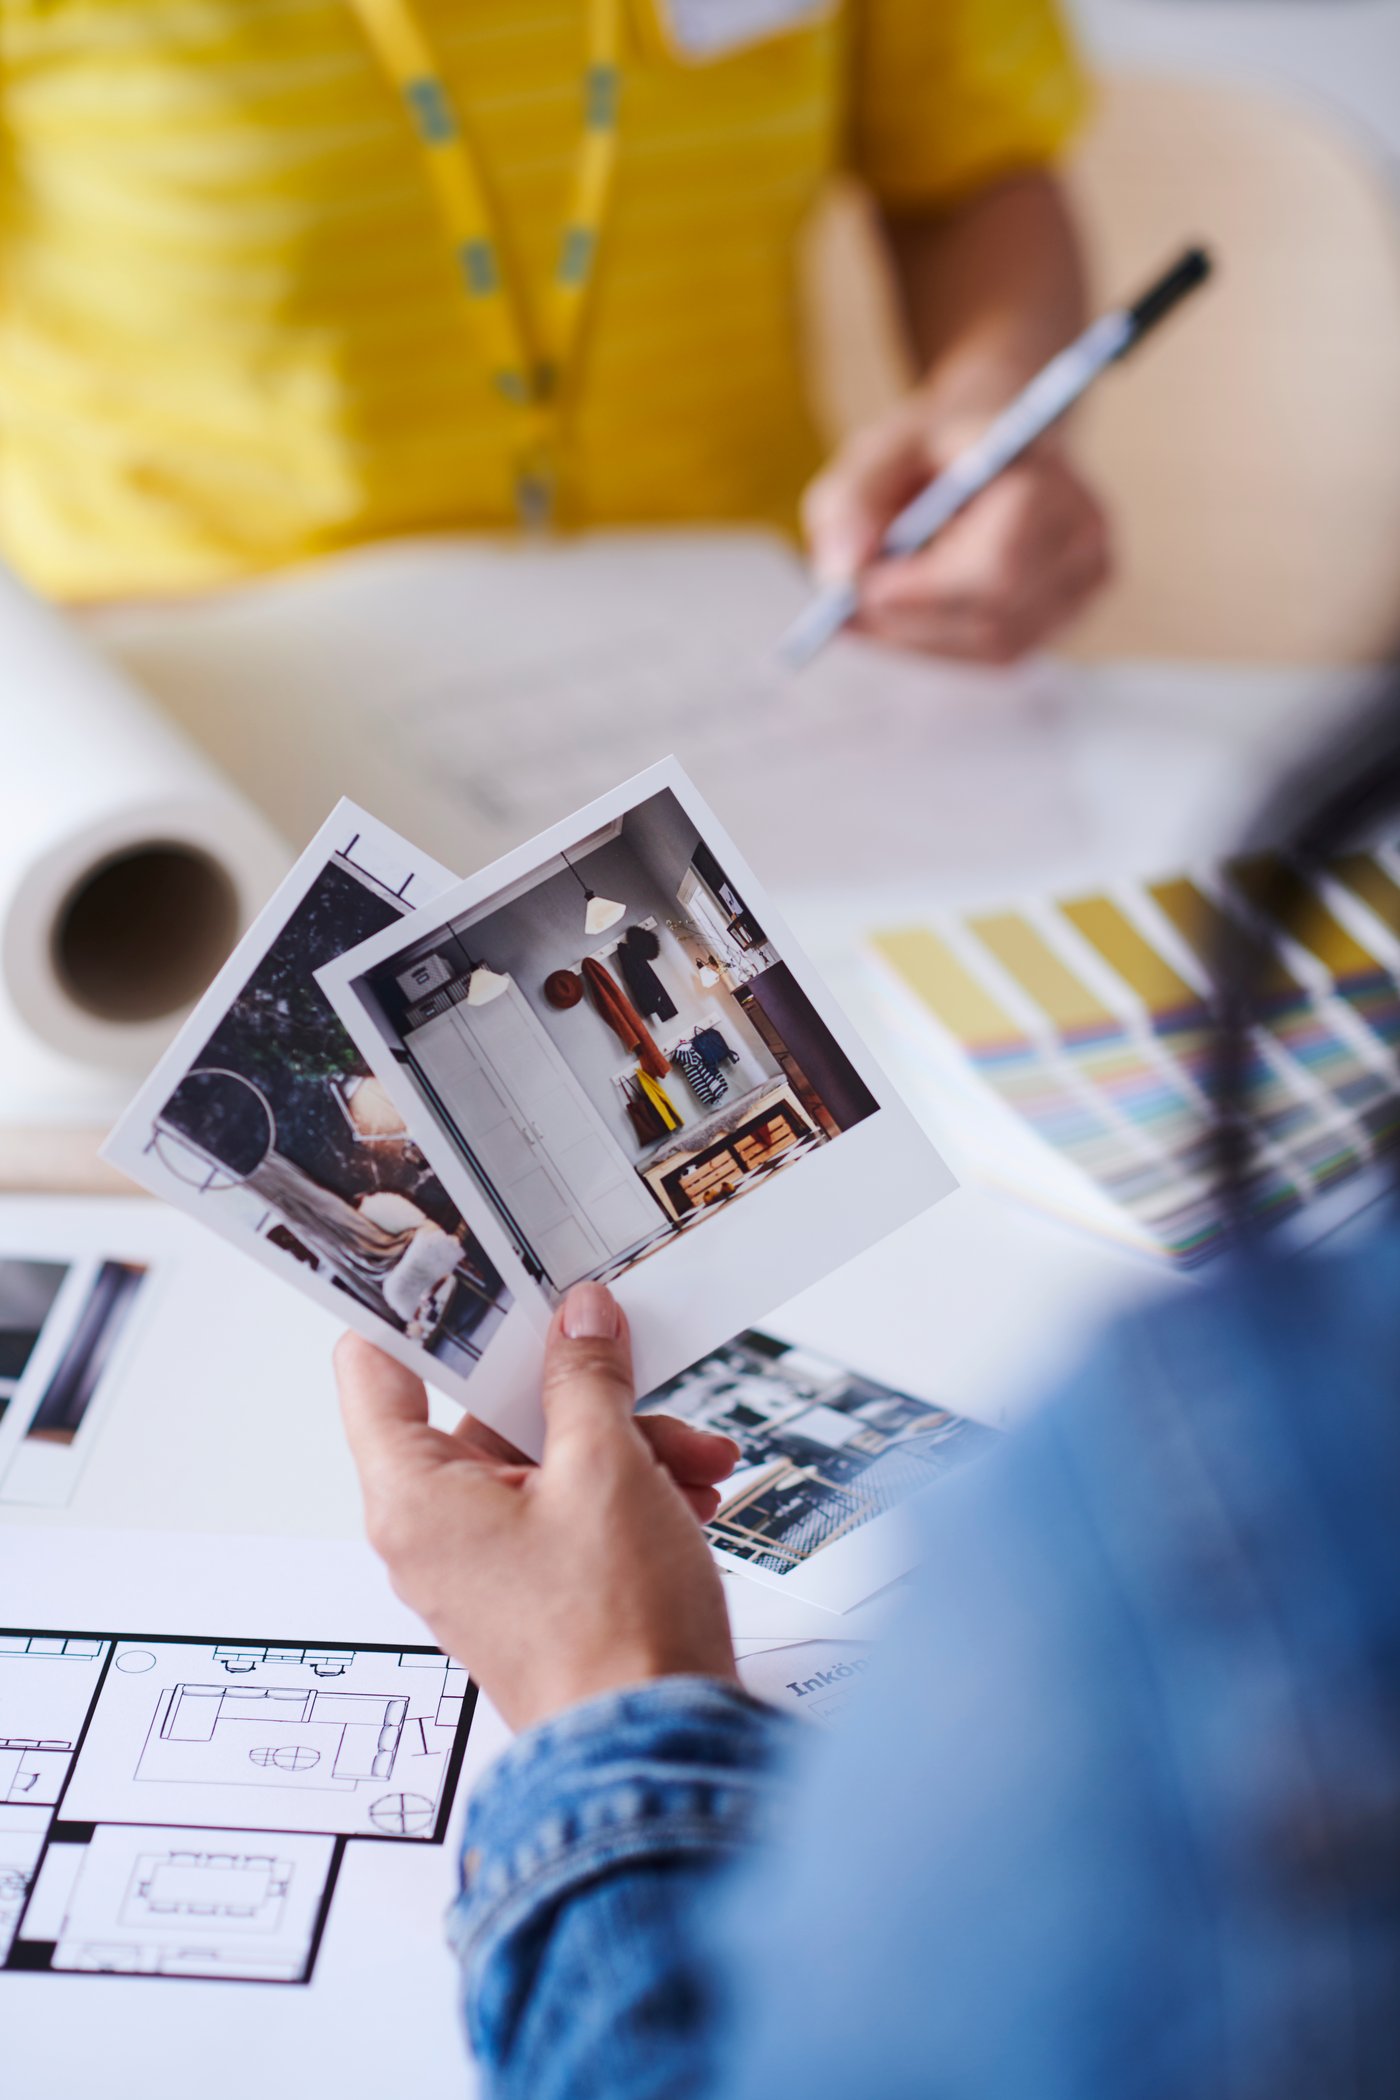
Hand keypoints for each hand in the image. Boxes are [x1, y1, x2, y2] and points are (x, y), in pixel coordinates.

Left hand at [336, 1282, 739, 1732]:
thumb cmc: (612, 1636)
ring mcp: (483, 1565)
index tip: (464, 1266)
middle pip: (487, 1413)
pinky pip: (567, 1509)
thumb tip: (580, 1321)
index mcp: (414, 1496)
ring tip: (694, 1457)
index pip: (376, 1370)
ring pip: (542, 1461)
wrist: (656, 1750)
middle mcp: (433, 1531)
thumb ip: (587, 1378)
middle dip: (579, 1391)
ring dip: (623, 1443)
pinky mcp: (532, 1591)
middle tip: (633, 1368)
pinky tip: (689, 1495)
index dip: (419, 1312)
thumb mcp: (607, 1469)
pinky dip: (626, 1492)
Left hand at [802, 399, 1111, 663]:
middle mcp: (1084, 533)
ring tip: (866, 609)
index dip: (924, 591)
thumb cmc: (936, 447)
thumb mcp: (881, 450)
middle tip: (846, 612)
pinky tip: (905, 616)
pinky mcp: (1069, 614)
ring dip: (921, 636)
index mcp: (1047, 477)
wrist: (996, 444)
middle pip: (995, 617)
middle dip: (913, 621)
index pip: (996, 566)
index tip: (858, 592)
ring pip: (994, 644)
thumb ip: (852, 502)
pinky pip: (1000, 654)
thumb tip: (839, 575)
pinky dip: (942, 642)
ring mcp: (1086, 581)